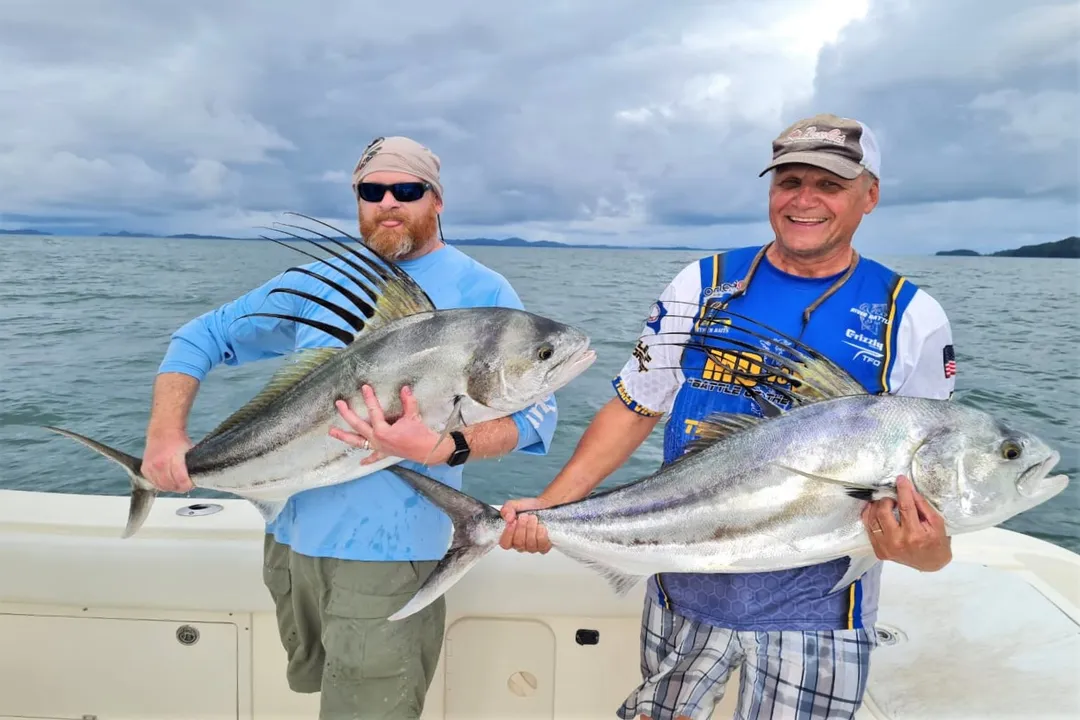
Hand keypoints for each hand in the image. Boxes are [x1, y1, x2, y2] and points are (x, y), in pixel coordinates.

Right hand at [141, 433, 193, 491]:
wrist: (163, 431)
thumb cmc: (177, 440)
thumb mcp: (189, 451)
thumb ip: (191, 464)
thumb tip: (196, 477)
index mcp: (173, 458)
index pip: (181, 480)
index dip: (187, 485)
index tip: (191, 485)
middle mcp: (160, 464)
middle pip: (171, 485)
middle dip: (180, 487)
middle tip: (185, 485)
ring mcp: (150, 467)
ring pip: (161, 486)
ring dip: (170, 487)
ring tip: (176, 484)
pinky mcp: (145, 469)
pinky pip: (153, 483)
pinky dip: (160, 484)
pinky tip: (166, 481)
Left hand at [329, 385, 448, 465]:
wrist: (429, 451)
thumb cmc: (420, 434)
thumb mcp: (413, 415)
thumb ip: (408, 401)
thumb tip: (405, 388)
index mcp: (382, 431)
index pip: (373, 411)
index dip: (369, 398)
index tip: (364, 388)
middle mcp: (377, 440)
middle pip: (358, 426)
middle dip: (347, 414)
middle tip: (339, 404)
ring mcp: (379, 448)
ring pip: (358, 442)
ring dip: (344, 437)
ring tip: (332, 432)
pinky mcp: (385, 454)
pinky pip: (374, 458)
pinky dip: (367, 460)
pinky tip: (361, 463)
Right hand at [498, 497, 554, 552]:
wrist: (544, 506)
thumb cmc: (529, 509)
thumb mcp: (515, 505)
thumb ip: (507, 510)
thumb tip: (508, 519)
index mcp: (510, 537)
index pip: (505, 544)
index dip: (508, 534)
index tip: (513, 522)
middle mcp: (520, 545)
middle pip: (518, 543)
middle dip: (522, 527)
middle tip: (525, 516)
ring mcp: (532, 547)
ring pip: (530, 544)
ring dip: (531, 528)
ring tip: (533, 518)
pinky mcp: (544, 547)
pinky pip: (542, 545)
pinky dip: (541, 533)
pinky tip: (541, 526)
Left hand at [862, 475, 950, 570]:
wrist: (931, 564)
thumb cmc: (936, 542)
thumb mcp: (936, 522)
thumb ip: (922, 505)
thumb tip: (908, 489)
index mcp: (915, 535)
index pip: (905, 507)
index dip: (902, 490)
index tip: (900, 479)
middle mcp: (897, 542)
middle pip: (883, 512)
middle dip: (886, 500)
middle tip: (893, 499)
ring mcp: (886, 548)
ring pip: (872, 520)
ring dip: (876, 507)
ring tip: (885, 504)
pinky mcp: (879, 551)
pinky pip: (868, 529)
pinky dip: (870, 517)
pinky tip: (875, 510)